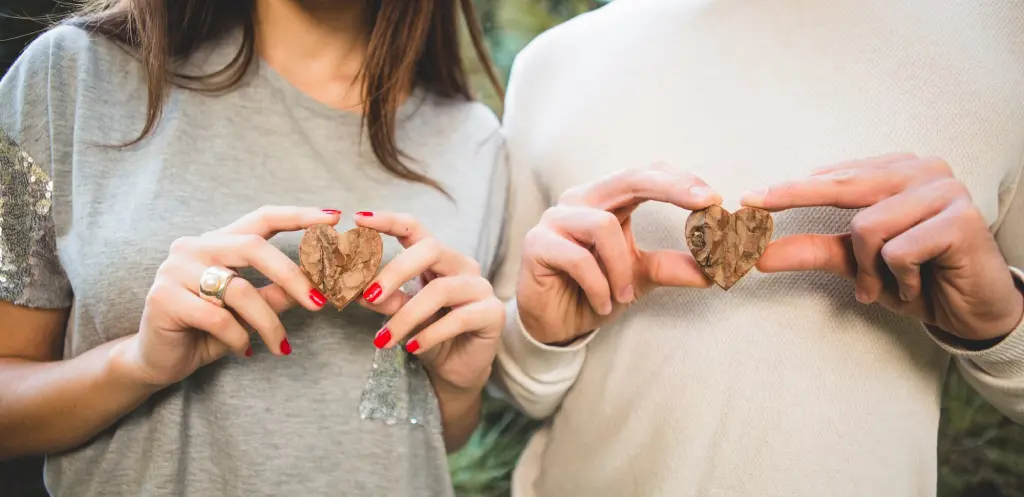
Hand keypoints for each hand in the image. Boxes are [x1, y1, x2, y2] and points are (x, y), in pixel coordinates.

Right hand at [114, 206, 338, 386]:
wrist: (158, 360)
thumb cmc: (208, 331)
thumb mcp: (250, 309)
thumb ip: (278, 292)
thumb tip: (320, 283)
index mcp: (218, 241)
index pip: (262, 218)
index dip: (298, 216)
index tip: (333, 218)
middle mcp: (194, 247)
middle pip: (254, 247)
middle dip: (293, 276)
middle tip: (320, 303)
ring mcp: (175, 269)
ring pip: (240, 290)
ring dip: (268, 323)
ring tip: (280, 345)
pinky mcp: (163, 297)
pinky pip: (218, 317)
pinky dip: (239, 338)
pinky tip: (245, 351)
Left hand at [354, 212, 503, 392]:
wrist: (457, 369)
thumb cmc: (428, 335)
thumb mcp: (399, 315)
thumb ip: (381, 299)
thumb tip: (352, 288)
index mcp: (437, 258)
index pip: (414, 228)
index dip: (388, 220)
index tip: (358, 219)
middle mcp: (461, 265)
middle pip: (430, 249)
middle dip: (395, 272)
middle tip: (369, 296)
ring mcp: (480, 287)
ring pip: (440, 290)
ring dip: (406, 316)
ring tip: (384, 339)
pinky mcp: (493, 313)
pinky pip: (458, 319)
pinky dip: (429, 335)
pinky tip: (412, 348)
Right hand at [518, 162, 720, 344]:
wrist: (554, 325)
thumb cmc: (594, 291)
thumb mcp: (640, 278)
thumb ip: (672, 267)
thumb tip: (714, 270)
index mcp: (606, 199)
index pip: (645, 174)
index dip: (680, 180)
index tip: (714, 198)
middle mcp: (580, 200)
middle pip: (628, 178)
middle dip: (670, 188)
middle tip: (704, 205)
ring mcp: (555, 219)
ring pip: (603, 225)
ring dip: (622, 267)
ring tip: (624, 296)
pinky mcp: (537, 244)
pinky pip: (579, 259)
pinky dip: (599, 286)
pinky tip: (603, 304)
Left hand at [743, 153, 1023, 341]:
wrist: (974, 311)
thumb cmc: (917, 278)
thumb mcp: (857, 264)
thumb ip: (812, 251)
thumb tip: (760, 253)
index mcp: (898, 169)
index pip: (832, 177)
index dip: (789, 190)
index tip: (747, 201)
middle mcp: (923, 170)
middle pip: (842, 187)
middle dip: (794, 201)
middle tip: (751, 215)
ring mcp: (946, 190)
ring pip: (868, 227)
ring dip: (871, 269)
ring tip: (893, 283)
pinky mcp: (962, 219)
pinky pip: (899, 250)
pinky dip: (899, 278)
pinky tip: (919, 284)